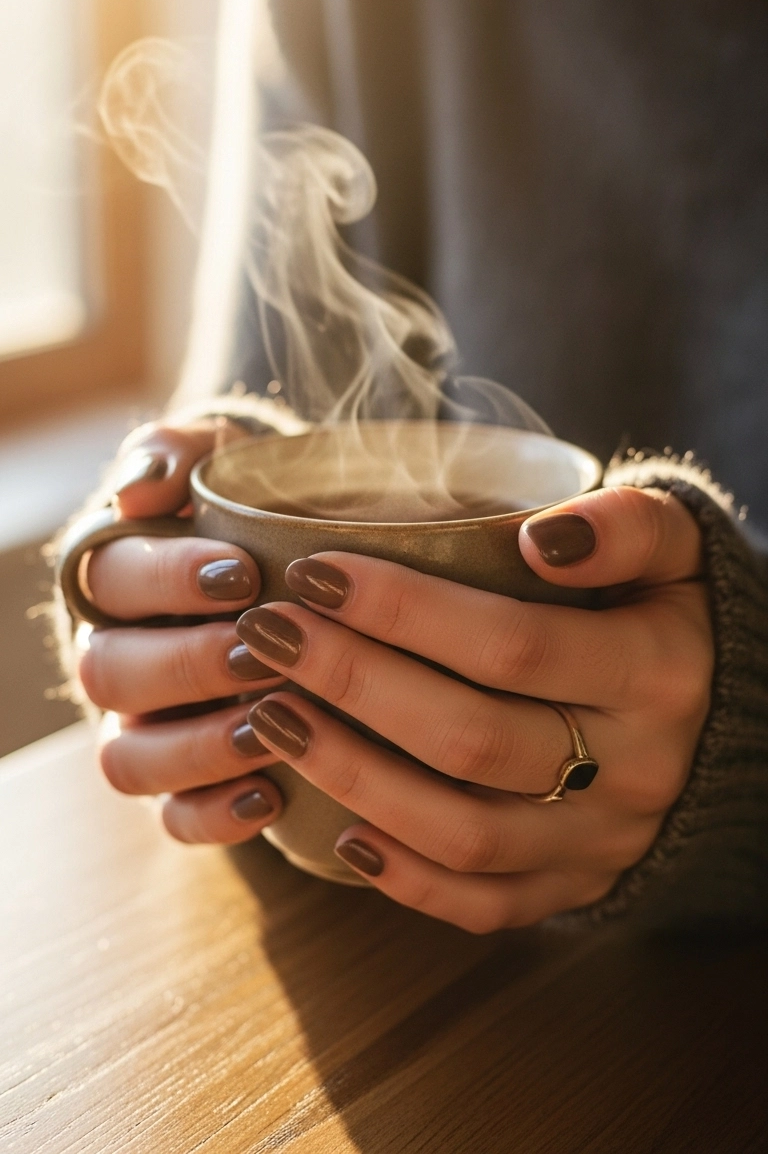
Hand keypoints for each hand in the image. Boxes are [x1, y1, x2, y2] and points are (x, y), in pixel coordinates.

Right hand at [78, 420, 283, 840]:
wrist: (297, 553)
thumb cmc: (254, 499)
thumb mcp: (222, 454)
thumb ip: (175, 453)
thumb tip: (138, 488)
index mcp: (114, 575)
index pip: (111, 579)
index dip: (167, 580)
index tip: (242, 572)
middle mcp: (113, 653)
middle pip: (109, 673)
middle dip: (187, 664)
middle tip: (262, 648)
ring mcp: (140, 724)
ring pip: (130, 757)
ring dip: (198, 746)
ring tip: (271, 727)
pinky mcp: (178, 782)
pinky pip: (173, 818)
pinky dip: (214, 816)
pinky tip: (273, 798)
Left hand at [235, 486, 712, 930]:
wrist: (732, 718)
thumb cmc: (670, 609)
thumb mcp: (678, 547)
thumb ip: (628, 524)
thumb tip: (543, 538)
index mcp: (659, 673)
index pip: (513, 645)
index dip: (403, 609)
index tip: (314, 571)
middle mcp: (637, 770)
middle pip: (470, 739)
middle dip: (352, 682)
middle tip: (267, 633)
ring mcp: (602, 842)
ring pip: (462, 832)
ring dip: (351, 775)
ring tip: (270, 714)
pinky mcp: (575, 888)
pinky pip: (484, 904)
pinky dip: (404, 878)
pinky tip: (334, 830)